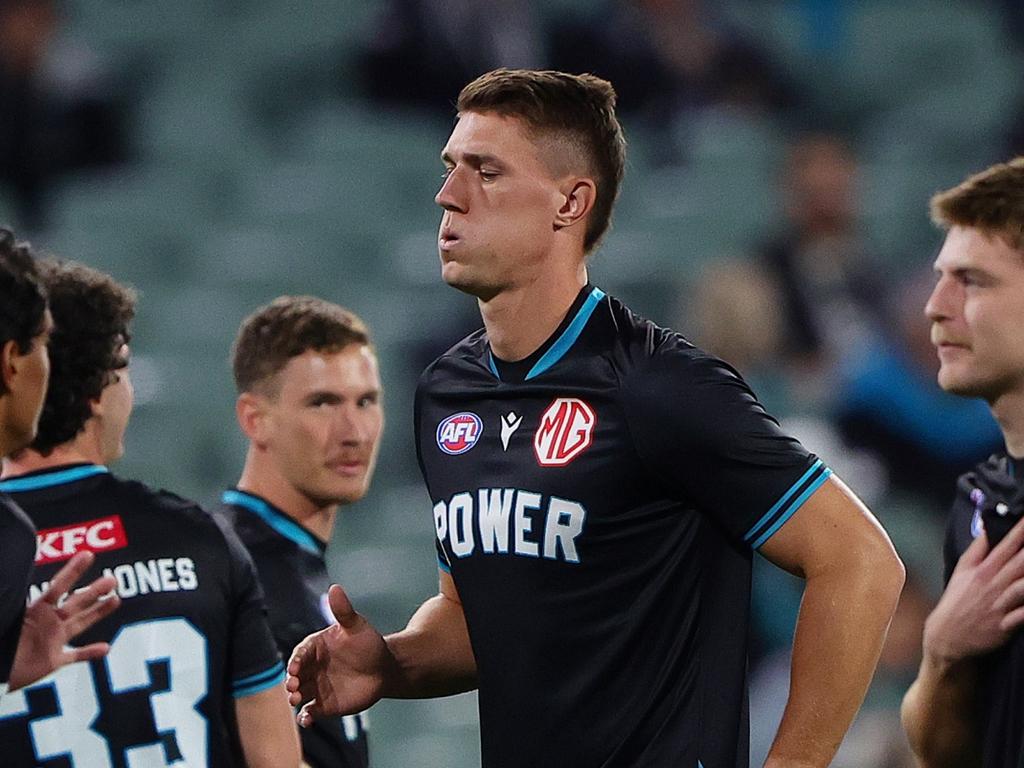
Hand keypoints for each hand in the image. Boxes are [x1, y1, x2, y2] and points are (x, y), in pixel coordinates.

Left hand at [8, 550, 119, 690]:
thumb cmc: (1, 642)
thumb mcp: (12, 613)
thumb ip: (14, 593)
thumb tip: (18, 575)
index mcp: (37, 611)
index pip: (59, 586)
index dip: (74, 570)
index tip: (88, 555)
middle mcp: (48, 622)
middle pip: (77, 602)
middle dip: (95, 591)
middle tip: (112, 580)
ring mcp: (52, 641)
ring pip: (81, 623)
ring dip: (98, 612)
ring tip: (115, 600)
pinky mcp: (52, 661)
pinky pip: (75, 655)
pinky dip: (90, 653)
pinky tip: (105, 648)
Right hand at [286, 584, 395, 726]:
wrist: (384, 669)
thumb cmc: (369, 644)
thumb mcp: (357, 626)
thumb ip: (343, 611)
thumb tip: (335, 588)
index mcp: (316, 647)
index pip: (300, 653)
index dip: (295, 661)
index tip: (294, 668)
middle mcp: (311, 667)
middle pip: (294, 675)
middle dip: (290, 681)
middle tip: (292, 687)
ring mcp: (316, 686)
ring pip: (298, 693)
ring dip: (294, 698)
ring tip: (296, 700)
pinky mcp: (323, 704)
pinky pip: (309, 711)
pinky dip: (304, 717)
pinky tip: (306, 719)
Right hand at [924, 515, 1023, 664]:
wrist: (945, 636)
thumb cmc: (956, 601)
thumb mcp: (962, 571)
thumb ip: (978, 549)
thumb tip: (987, 526)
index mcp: (983, 569)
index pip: (1006, 545)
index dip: (1021, 530)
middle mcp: (993, 584)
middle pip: (1020, 563)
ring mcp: (999, 605)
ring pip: (1023, 588)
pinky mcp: (1005, 626)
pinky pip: (1023, 616)